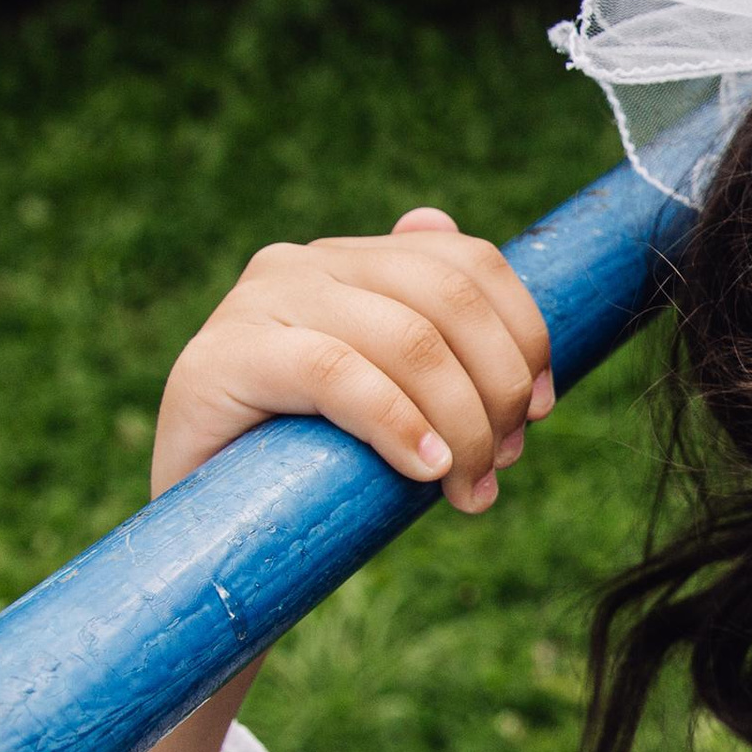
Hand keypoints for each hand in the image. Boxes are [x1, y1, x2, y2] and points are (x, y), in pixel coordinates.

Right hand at [155, 207, 553, 513]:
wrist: (209, 530)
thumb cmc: (313, 463)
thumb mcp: (391, 395)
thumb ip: (426, 325)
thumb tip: (438, 221)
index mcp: (352, 263)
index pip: (469, 264)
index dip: (525, 334)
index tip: (542, 410)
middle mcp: (302, 264)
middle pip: (449, 300)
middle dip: (499, 388)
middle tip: (503, 462)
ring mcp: (256, 303)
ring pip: (408, 340)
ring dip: (463, 424)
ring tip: (469, 488)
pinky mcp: (220, 358)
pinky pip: (338, 375)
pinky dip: (400, 425)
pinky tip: (426, 470)